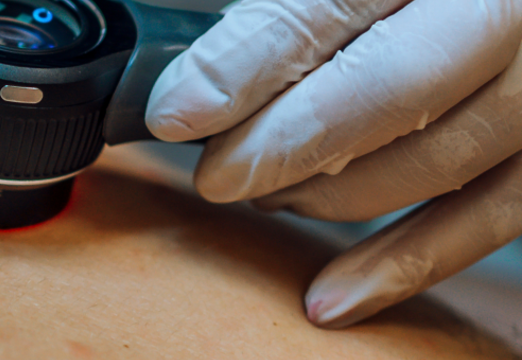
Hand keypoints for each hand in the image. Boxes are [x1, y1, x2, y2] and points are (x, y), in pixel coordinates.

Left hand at [145, 0, 521, 327]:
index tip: (178, 111)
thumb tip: (198, 84)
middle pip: (393, 87)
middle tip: (215, 175)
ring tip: (263, 196)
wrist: (500, 6)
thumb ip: (295, 13)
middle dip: (284, 143)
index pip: (335, 3)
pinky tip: (332, 294)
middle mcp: (515, 11)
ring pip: (439, 159)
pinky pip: (491, 218)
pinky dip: (404, 263)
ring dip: (329, 194)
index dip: (248, 62)